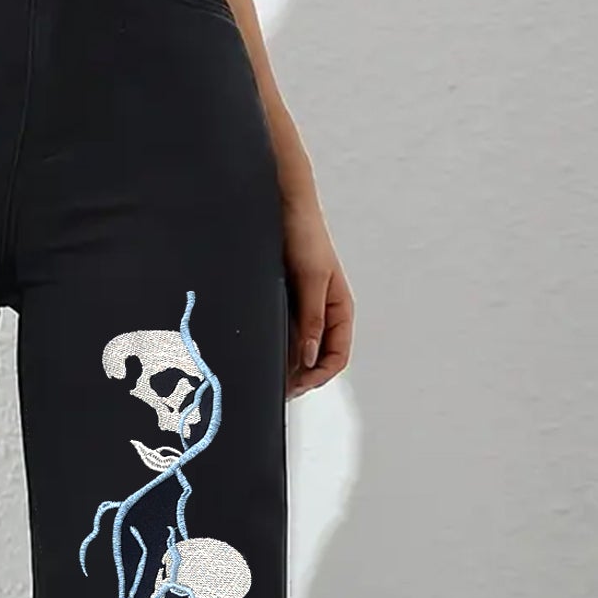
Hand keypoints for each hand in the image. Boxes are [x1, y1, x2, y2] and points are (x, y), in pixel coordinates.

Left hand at [282, 193, 353, 398]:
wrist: (283, 207)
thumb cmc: (306, 236)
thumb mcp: (311, 279)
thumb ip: (312, 319)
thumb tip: (311, 357)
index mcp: (339, 310)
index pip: (337, 357)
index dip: (319, 377)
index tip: (296, 387)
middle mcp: (323, 315)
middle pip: (317, 359)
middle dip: (300, 377)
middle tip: (275, 390)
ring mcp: (303, 311)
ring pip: (299, 350)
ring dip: (286, 366)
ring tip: (264, 377)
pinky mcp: (284, 304)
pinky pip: (283, 335)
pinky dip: (274, 348)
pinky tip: (258, 353)